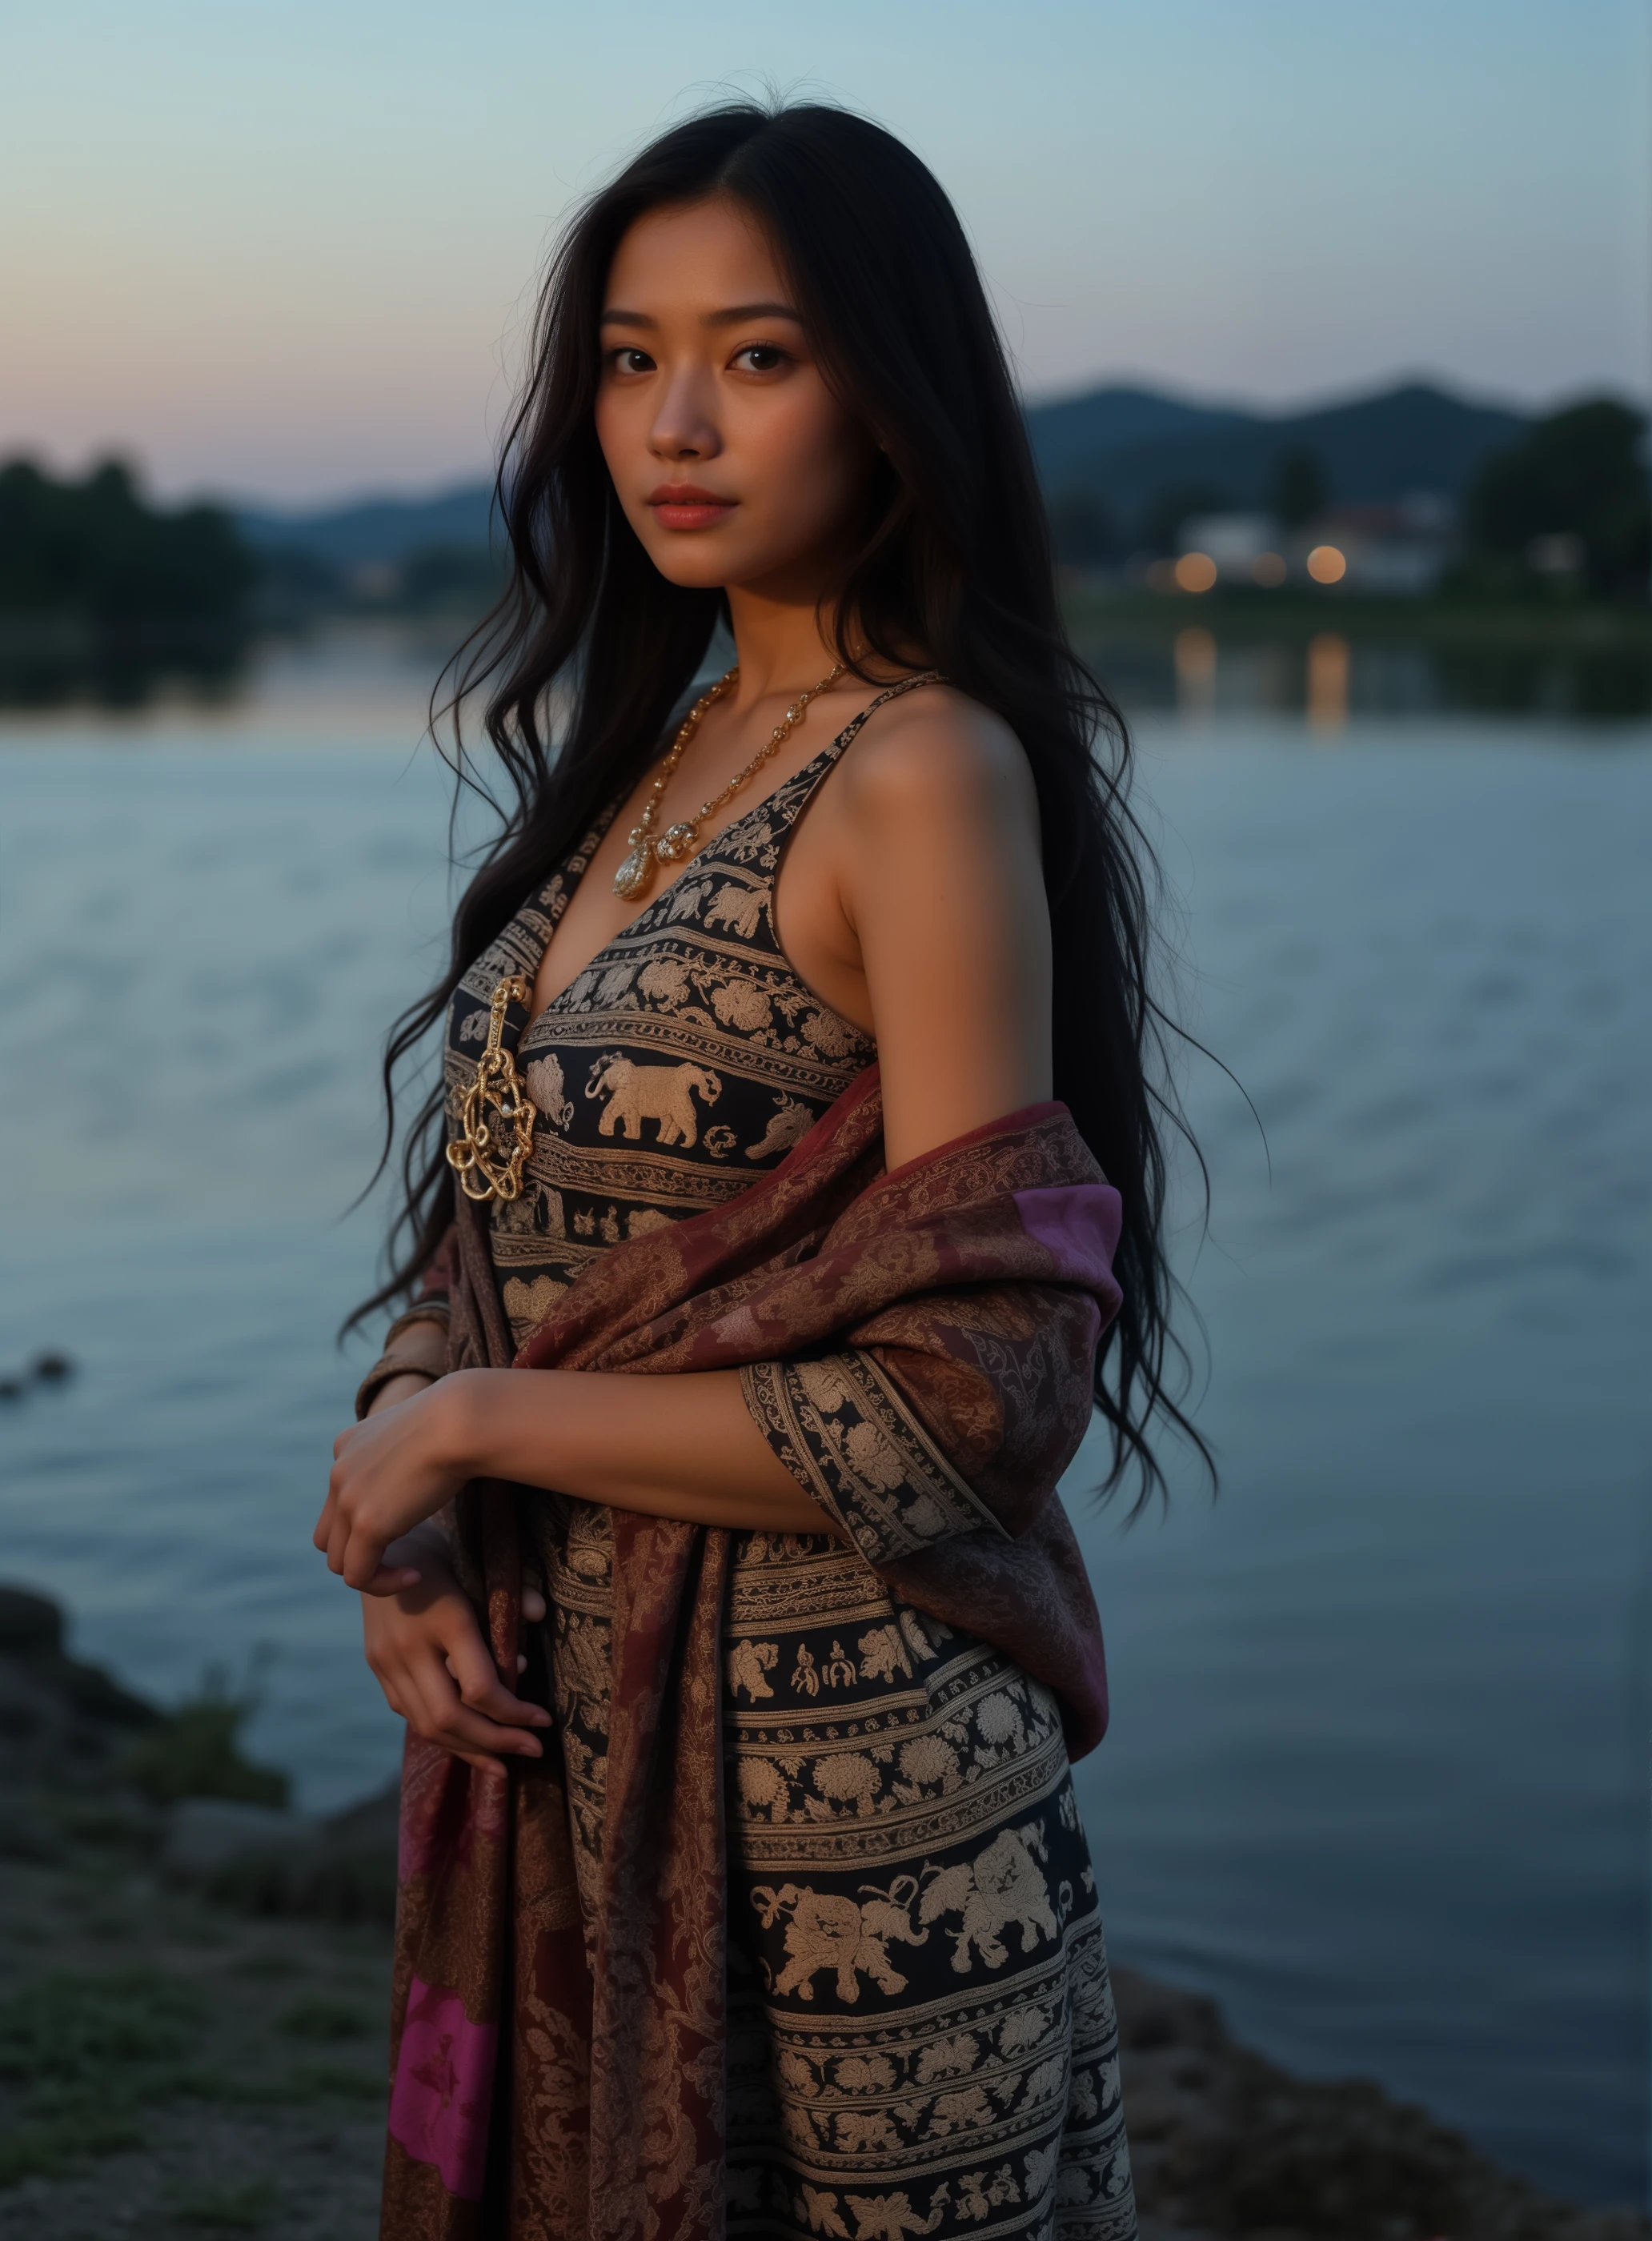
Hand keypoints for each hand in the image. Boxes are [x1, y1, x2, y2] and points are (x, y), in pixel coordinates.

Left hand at [316, 1373, 474, 1589]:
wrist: (462, 1421)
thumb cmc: (460, 1423)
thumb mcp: (419, 1433)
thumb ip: (407, 1453)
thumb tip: (427, 1463)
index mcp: (347, 1447)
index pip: (338, 1499)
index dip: (365, 1522)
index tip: (407, 1524)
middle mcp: (338, 1473)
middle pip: (330, 1535)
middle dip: (361, 1552)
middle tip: (402, 1554)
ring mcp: (347, 1499)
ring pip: (338, 1560)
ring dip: (371, 1573)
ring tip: (408, 1570)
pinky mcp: (366, 1524)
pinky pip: (358, 1575)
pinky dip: (383, 1584)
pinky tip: (415, 1575)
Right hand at [361, 1527, 551, 1771]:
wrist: (376, 1544)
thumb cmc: (442, 1551)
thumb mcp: (479, 1562)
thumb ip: (511, 1591)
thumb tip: (538, 1616)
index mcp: (445, 1619)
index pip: (480, 1689)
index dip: (514, 1714)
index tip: (543, 1720)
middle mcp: (410, 1647)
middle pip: (450, 1719)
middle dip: (495, 1743)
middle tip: (532, 1751)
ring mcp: (387, 1662)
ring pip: (426, 1726)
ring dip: (468, 1750)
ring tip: (502, 1764)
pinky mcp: (378, 1669)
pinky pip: (410, 1715)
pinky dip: (442, 1734)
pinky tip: (468, 1742)